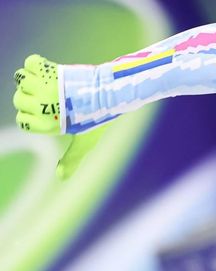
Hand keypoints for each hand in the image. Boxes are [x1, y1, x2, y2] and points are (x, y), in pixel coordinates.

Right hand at [13, 55, 96, 178]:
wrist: (111, 94)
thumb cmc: (98, 119)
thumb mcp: (85, 141)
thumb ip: (71, 159)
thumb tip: (61, 178)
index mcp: (50, 123)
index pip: (23, 121)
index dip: (30, 116)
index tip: (45, 112)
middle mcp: (45, 105)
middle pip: (18, 100)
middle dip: (29, 98)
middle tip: (50, 97)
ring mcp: (47, 86)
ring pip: (21, 80)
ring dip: (29, 79)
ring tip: (46, 83)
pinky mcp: (53, 70)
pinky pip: (31, 62)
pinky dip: (35, 64)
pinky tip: (46, 69)